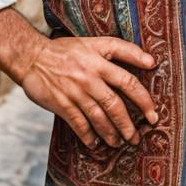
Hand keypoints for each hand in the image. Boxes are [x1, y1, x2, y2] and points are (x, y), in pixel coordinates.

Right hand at [20, 35, 157, 149]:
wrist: (32, 56)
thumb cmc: (66, 49)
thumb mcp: (94, 42)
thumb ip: (122, 50)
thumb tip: (151, 61)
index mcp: (100, 60)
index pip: (127, 80)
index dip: (143, 98)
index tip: (154, 112)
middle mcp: (90, 76)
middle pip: (115, 104)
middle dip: (128, 124)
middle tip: (136, 137)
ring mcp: (75, 91)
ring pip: (99, 117)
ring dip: (111, 133)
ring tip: (119, 142)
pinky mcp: (62, 104)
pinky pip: (79, 124)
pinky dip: (88, 136)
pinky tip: (95, 143)